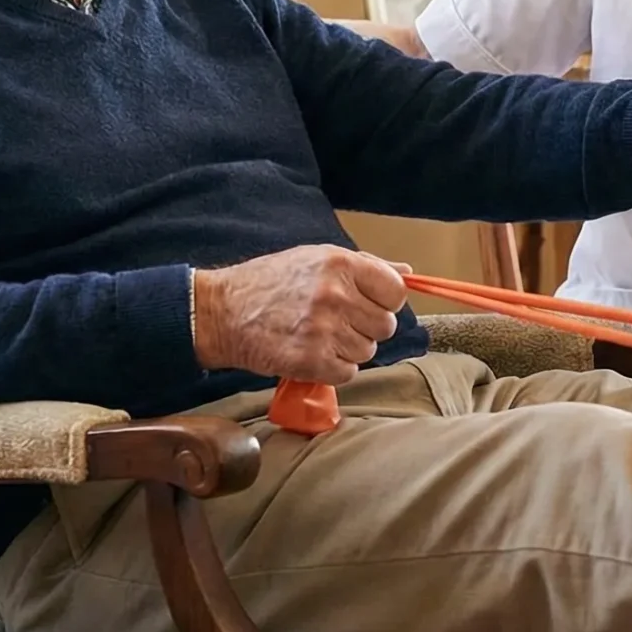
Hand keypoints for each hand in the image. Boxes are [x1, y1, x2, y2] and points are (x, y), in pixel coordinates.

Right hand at [192, 245, 411, 383]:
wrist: (223, 311)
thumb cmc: (270, 282)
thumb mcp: (316, 258)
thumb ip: (366, 266)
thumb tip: (408, 272)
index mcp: (340, 264)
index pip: (396, 292)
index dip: (384, 301)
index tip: (368, 304)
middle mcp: (336, 295)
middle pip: (385, 326)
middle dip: (365, 327)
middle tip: (336, 322)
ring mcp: (324, 330)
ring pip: (367, 351)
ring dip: (348, 349)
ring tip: (318, 335)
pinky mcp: (312, 361)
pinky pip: (348, 372)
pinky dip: (333, 368)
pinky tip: (312, 352)